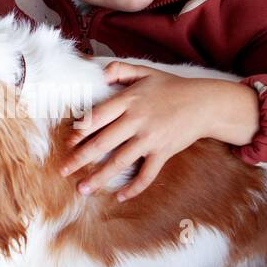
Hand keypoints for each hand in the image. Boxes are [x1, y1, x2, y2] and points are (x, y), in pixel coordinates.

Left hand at [57, 64, 206, 200]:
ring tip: (83, 189)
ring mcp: (150, 139)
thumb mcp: (145, 71)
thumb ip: (120, 70)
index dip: (80, 131)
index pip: (97, 117)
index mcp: (129, 100)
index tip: (68, 143)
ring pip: (120, 162)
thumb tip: (98, 73)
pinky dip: (134, 188)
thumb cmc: (171, 87)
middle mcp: (136, 120)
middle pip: (102, 143)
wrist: (204, 103)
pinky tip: (121, 197)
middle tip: (63, 171)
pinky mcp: (163, 153)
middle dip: (80, 158)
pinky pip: (147, 175)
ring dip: (99, 178)